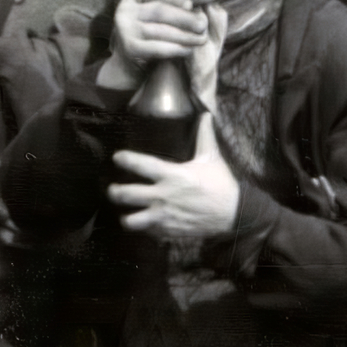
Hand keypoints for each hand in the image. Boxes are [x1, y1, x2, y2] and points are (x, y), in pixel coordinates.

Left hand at [107, 114, 239, 239]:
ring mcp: (164, 216)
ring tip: (125, 213)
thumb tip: (205, 114)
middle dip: (114, 192)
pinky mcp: (169, 231)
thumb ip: (204, 136)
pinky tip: (146, 223)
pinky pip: (147, 232)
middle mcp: (163, 196)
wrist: (234, 213)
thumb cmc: (221, 184)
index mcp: (171, 174)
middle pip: (125, 195)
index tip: (117, 157)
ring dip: (125, 217)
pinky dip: (144, 228)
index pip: (140, 165)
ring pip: (130, 221)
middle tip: (113, 190)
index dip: (124, 159)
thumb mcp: (212, 157)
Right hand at [116, 0, 208, 65]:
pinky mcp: (130, 49)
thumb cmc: (147, 34)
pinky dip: (176, 49)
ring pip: (161, 31)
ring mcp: (125, 30)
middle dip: (185, 18)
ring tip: (201, 39)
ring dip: (185, 36)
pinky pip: (158, 48)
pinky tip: (189, 50)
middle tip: (203, 25)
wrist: (128, 64)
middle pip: (159, 10)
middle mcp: (124, 11)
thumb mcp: (151, 13)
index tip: (191, 4)